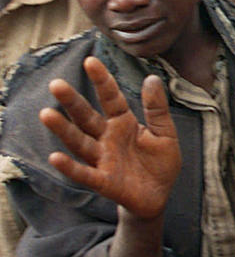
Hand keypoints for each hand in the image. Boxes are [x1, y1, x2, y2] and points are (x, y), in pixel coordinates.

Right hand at [39, 57, 180, 219]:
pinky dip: (70, 167)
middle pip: (87, 117)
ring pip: (79, 142)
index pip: (111, 98)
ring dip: (64, 130)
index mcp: (123, 123)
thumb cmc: (159, 162)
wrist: (159, 195)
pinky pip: (84, 173)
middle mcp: (108, 138)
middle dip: (72, 102)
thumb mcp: (165, 132)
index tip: (90, 61)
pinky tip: (55, 157)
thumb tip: (152, 78)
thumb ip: (157, 108)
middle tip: (56, 84)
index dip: (102, 81)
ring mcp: (103, 159)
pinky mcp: (103, 181)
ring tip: (46, 114)